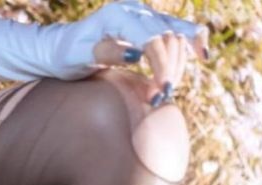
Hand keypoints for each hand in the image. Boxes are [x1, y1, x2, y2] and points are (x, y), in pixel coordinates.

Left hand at [48, 1, 209, 99]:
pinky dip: (191, 40)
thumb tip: (137, 54)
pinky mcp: (148, 23)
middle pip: (167, 37)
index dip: (161, 65)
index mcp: (117, 14)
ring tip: (163, 90)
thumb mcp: (78, 58)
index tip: (161, 91)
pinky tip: (201, 55)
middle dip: (170, 68)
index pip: (151, 39)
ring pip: (175, 34)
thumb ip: (106, 54)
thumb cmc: (66, 56)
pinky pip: (177, 29)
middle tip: (159, 97)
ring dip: (177, 63)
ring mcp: (143, 14)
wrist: (60, 49)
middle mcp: (134, 9)